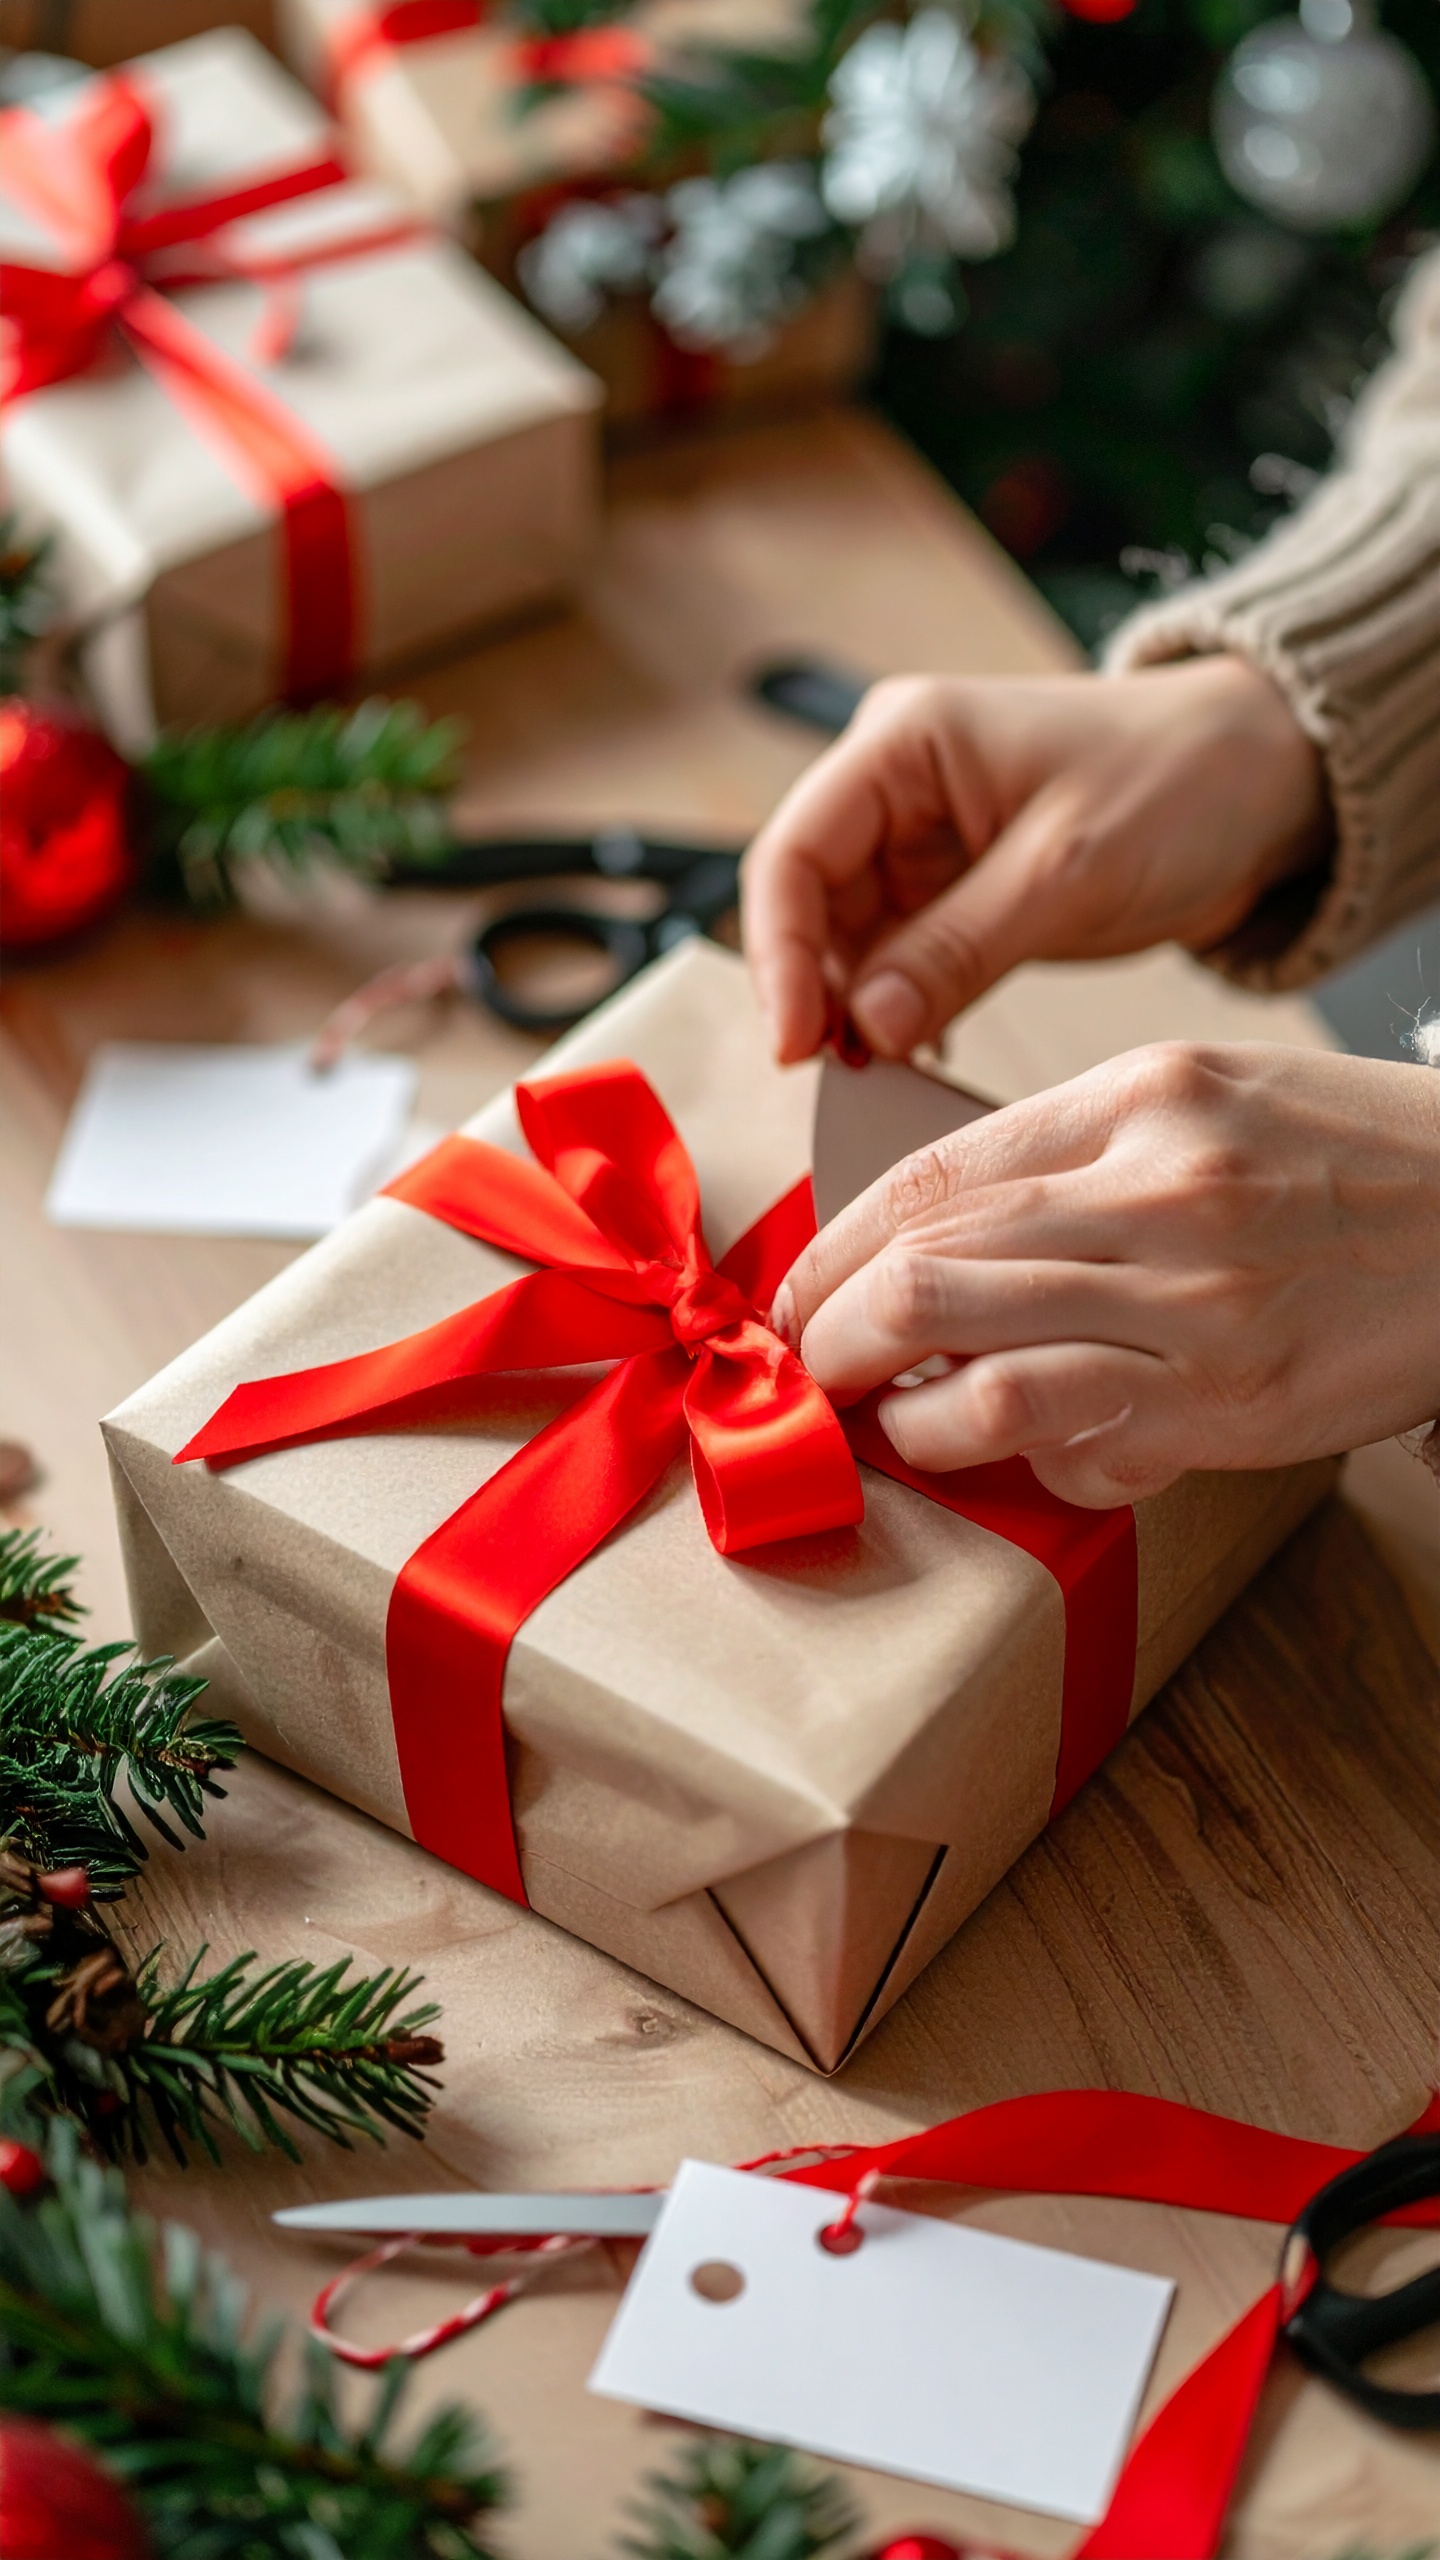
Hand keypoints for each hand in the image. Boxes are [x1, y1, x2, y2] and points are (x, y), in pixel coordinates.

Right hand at [742, 657, 1329, 1062]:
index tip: (797, 1044)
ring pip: (849, 942)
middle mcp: (897, 786)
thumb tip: (867, 1029)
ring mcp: (924, 842)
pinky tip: (919, 1052)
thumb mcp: (1065, 870)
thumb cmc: (1180, 781)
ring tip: (885, 1070)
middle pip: (809, 904)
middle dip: (819, 991)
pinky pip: (900, 961)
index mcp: (903, 742)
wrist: (1265, 779)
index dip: (780, 956)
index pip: (794, 855)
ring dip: (858, 1010)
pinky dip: (901, 1010)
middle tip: (846, 1073)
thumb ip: (956, 950)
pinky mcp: (958, 891)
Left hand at [772, 1044, 1439, 1506]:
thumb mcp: (1213, 1099)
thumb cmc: (1358, 1162)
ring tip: (872, 1414)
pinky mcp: (1224, 1399)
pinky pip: (1051, 1430)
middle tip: (807, 1365)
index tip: (800, 1289)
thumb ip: (1076, 1153)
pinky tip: (977, 1445)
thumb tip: (943, 1233)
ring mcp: (1188, 1299)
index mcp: (1136, 1098)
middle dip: (825, 1329)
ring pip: (955, 1350)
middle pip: (917, 1263)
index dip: (832, 1244)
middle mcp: (1151, 1187)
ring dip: (881, 1398)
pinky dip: (983, 1446)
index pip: (927, 1173)